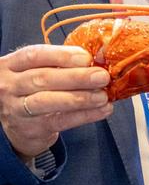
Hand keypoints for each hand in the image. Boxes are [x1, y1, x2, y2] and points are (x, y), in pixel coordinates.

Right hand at [0, 44, 112, 159]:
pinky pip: (59, 121)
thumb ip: (64, 63)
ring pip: (47, 101)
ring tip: (103, 96)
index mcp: (12, 64)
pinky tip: (102, 110)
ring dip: (80, 98)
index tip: (87, 58)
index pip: (35, 55)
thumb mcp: (41, 70)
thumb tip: (99, 58)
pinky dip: (84, 115)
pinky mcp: (30, 129)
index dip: (62, 55)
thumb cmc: (36, 88)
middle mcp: (10, 85)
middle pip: (42, 78)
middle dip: (76, 77)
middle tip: (102, 76)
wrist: (19, 124)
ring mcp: (16, 109)